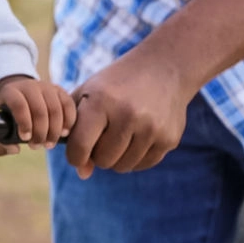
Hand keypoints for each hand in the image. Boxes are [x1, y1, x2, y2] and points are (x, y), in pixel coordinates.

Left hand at [0, 75, 75, 156]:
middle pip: (40, 110)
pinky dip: (68, 122)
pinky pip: (68, 105)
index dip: (24, 123)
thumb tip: (15, 149)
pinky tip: (63, 133)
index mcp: (11, 92)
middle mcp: (29, 86)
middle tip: (37, 145)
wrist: (20, 94)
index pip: (19, 104)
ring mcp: (46, 86)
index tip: (25, 138)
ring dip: (54, 131)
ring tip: (49, 143)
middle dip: (40, 133)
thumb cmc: (9, 116)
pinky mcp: (59, 90)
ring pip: (55, 109)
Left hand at [64, 49, 192, 178]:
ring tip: (120, 132)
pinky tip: (137, 134)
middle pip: (102, 160)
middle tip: (104, 133)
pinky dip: (135, 156)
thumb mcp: (89, 93)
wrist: (162, 68)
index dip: (75, 155)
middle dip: (98, 152)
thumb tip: (83, 173)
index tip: (77, 151)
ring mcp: (151, 128)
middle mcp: (127, 115)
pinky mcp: (168, 139)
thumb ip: (75, 131)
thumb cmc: (116, 84)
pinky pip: (142, 164)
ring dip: (117, 155)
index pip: (80, 147)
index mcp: (101, 101)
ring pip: (122, 166)